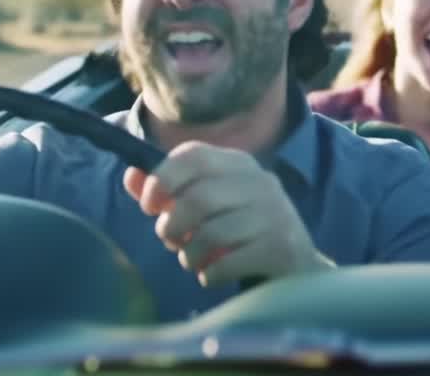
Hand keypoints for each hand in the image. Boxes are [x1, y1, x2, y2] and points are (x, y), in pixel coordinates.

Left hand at [122, 142, 330, 287]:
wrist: (298, 266)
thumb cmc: (243, 231)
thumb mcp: (210, 205)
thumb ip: (169, 191)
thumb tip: (131, 175)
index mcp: (240, 165)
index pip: (193, 155)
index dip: (161, 178)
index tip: (149, 205)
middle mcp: (260, 183)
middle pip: (197, 198)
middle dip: (171, 226)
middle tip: (172, 240)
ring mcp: (274, 214)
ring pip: (210, 234)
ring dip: (188, 255)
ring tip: (192, 260)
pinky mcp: (279, 247)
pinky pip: (227, 263)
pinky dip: (209, 274)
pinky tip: (212, 274)